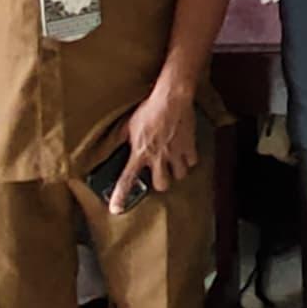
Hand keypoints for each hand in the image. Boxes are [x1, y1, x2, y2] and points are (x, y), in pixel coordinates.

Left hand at [114, 82, 200, 209]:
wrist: (171, 98)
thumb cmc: (149, 109)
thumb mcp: (130, 124)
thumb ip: (123, 137)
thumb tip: (114, 143)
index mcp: (140, 152)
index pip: (127, 179)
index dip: (120, 196)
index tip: (115, 209)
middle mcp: (158, 157)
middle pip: (162, 185)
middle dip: (160, 182)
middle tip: (159, 173)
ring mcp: (175, 153)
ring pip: (180, 176)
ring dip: (176, 172)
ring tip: (173, 164)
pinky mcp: (189, 146)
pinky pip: (192, 161)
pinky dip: (189, 159)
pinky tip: (185, 153)